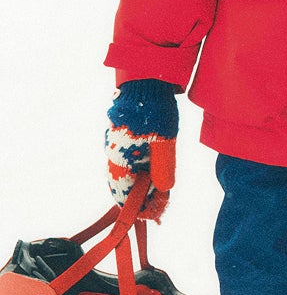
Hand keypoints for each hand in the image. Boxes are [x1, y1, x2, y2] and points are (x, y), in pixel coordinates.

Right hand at [106, 79, 177, 221]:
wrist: (146, 79)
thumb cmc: (154, 110)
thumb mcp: (164, 142)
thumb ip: (163, 168)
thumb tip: (164, 190)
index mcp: (118, 157)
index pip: (122, 193)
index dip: (139, 208)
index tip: (155, 215)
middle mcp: (113, 153)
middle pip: (125, 185)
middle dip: (143, 198)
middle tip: (162, 205)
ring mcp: (118, 144)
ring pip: (129, 173)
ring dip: (144, 185)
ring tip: (163, 192)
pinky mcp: (126, 137)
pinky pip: (132, 161)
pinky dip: (144, 171)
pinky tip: (158, 173)